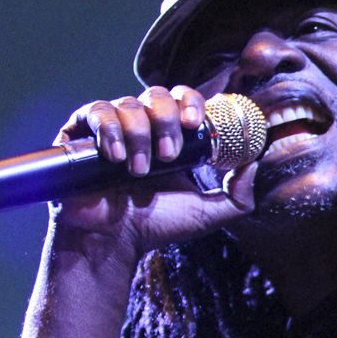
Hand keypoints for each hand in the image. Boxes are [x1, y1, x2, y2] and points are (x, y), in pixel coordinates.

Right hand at [50, 85, 258, 258]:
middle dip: (167, 120)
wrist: (111, 242)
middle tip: (168, 155)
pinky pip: (95, 111)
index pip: (184, 100)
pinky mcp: (80, 134)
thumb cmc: (155, 227)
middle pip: (158, 95)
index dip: (191, 103)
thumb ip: (239, 196)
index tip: (195, 122)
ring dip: (140, 134)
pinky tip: (115, 156)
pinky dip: (109, 129)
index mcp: (171, 138)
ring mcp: (111, 129)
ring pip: (128, 104)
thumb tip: (256, 163)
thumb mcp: (207, 213)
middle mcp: (141, 127)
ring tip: (139, 171)